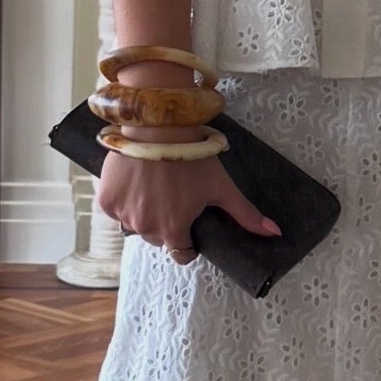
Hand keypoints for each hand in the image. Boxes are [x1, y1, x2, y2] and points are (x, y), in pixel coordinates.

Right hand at [98, 142, 280, 265]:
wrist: (158, 127)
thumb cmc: (192, 157)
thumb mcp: (222, 186)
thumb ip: (245, 214)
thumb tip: (274, 233)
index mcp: (173, 231)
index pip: (180, 253)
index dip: (187, 243)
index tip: (189, 226)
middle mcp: (145, 228)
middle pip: (158, 238)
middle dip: (166, 224)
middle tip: (173, 199)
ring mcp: (123, 215)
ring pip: (135, 224)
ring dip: (143, 213)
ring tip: (154, 188)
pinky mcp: (106, 199)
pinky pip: (115, 209)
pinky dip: (123, 200)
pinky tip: (135, 182)